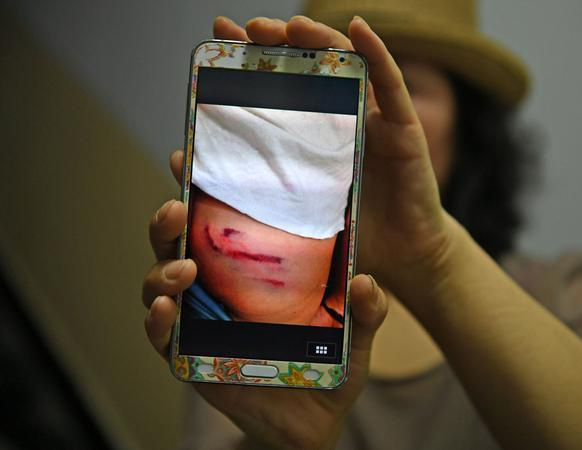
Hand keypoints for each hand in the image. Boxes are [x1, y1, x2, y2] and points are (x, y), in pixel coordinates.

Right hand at [142, 153, 387, 449]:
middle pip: (178, 243)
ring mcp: (198, 321)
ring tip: (183, 268)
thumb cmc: (328, 368)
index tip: (189, 158)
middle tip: (177, 208)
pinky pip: (161, 336)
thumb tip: (366, 281)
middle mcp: (217, 287)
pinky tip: (165, 311)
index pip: (219, 220)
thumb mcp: (355, 336)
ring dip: (162, 268)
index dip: (200, 189)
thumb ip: (365, 312)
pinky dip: (156, 321)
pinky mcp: (188, 357)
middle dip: (169, 221)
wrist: (314, 421)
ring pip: (160, 282)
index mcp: (251, 269)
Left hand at [212, 15, 449, 286]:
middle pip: (312, 67)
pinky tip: (357, 29)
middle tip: (251, 29)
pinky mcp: (403, 129)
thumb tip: (177, 159)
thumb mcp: (289, 208)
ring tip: (292, 27)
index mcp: (314, 134)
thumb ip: (243, 182)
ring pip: (348, 66)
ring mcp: (374, 119)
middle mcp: (343, 118)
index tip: (222, 35)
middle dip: (282, 43)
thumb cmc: (348, 233)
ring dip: (320, 40)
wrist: (399, 259)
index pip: (282, 84)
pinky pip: (391, 85)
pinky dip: (376, 53)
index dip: (254, 57)